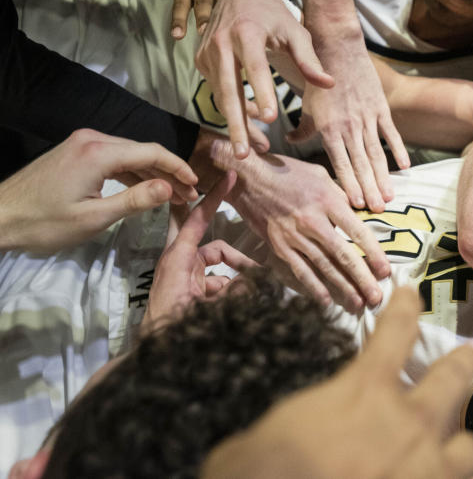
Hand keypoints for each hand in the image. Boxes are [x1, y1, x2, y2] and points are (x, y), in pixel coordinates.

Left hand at [0, 129, 198, 251]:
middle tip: (188, 196)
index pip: (152, 152)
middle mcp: (92, 139)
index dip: (178, 167)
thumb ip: (135, 200)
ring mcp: (82, 143)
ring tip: (172, 195)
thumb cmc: (44, 222)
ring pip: (130, 154)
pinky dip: (133, 172)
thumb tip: (170, 188)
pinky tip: (145, 188)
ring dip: (152, 173)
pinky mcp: (76, 151)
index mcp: (98, 152)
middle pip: (143, 151)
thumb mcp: (94, 217)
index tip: (196, 185)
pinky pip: (114, 157)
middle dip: (168, 172)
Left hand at [141, 171, 258, 332]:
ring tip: (251, 297)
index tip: (230, 178)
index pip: (197, 219)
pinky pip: (215, 283)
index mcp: (178, 259)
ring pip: (219, 267)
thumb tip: (256, 281)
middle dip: (229, 244)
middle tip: (242, 235)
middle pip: (212, 243)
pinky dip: (228, 292)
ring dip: (235, 279)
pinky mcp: (188, 292)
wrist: (150, 360)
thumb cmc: (169, 332)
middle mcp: (180, 263)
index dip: (215, 197)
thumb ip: (234, 293)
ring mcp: (185, 277)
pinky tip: (239, 307)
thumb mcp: (204, 311)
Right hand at [195, 0, 333, 159]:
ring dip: (236, 124)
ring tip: (253, 149)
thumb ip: (310, 59)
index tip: (269, 118)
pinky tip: (249, 120)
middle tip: (245, 153)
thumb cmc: (274, 17)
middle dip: (236, 125)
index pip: (255, 67)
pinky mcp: (201, 60)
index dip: (261, 93)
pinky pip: (218, 91)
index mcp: (246, 31)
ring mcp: (207, 52)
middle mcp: (221, 41)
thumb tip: (329, 83)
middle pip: (228, 90)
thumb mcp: (295, 32)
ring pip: (220, 96)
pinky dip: (233, 109)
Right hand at [201, 287, 472, 478]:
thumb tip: (309, 419)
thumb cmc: (267, 465)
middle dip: (463, 362)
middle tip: (472, 352)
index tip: (411, 293)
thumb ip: (312, 410)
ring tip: (459, 445)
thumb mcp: (282, 422)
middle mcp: (408, 422)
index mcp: (366, 390)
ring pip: (466, 450)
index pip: (395, 332)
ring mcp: (426, 468)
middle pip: (452, 378)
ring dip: (461, 445)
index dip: (406, 308)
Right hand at [202, 137, 389, 310]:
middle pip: (342, 255)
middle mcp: (312, 221)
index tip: (386, 270)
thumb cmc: (289, 173)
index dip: (373, 253)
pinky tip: (326, 301)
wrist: (250, 178)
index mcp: (328, 201)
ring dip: (342, 288)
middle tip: (377, 297)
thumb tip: (360, 211)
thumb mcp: (321, 175)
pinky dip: (313, 287)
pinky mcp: (280, 246)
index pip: (357, 231)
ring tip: (358, 304)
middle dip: (362, 279)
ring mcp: (295, 236)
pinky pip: (300, 270)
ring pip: (323, 267)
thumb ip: (342, 195)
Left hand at [289, 36, 407, 211]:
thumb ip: (303, 129)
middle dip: (369, 189)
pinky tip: (404, 167)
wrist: (337, 49)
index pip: (340, 163)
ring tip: (389, 196)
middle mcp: (349, 127)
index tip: (356, 204)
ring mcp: (367, 118)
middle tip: (377, 210)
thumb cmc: (318, 80)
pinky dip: (398, 150)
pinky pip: (391, 133)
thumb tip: (291, 142)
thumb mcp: (306, 106)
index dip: (349, 185)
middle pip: (361, 164)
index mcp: (329, 129)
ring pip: (377, 153)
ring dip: (383, 177)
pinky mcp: (380, 108)